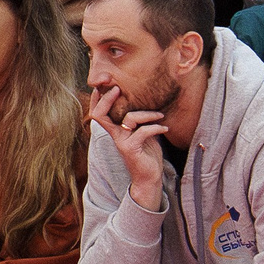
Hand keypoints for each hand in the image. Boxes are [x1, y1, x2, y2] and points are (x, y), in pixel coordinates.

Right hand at [88, 85, 167, 211]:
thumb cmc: (147, 154)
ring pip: (129, 118)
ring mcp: (122, 142)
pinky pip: (143, 131)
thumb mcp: (142, 133)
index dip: (98, 99)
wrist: (150, 177)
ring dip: (147, 114)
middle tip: (118, 88)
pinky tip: (165, 128)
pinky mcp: (131, 149)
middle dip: (107, 99)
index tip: (107, 85)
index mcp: (115, 130)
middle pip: (99, 114)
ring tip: (160, 115)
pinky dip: (156, 127)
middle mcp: (115, 135)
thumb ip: (139, 120)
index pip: (98, 112)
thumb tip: (147, 101)